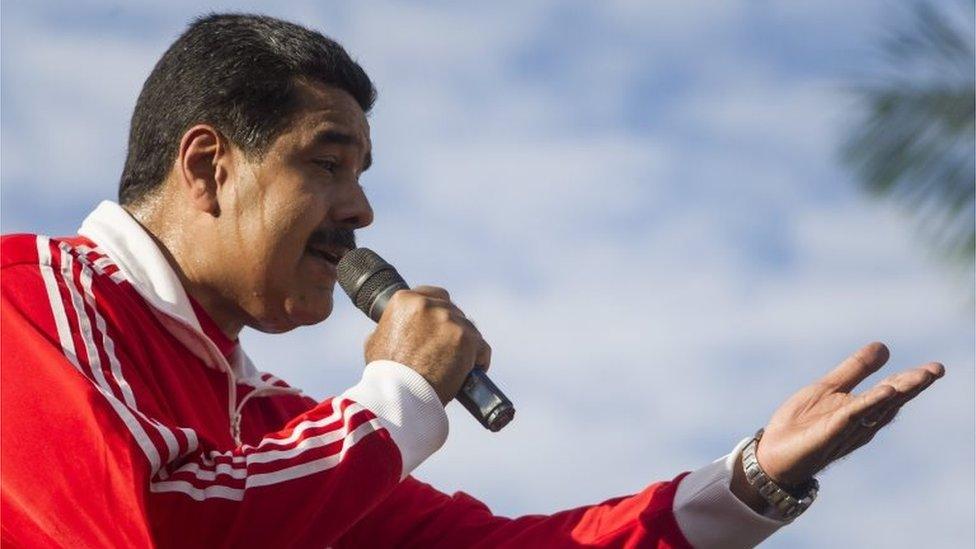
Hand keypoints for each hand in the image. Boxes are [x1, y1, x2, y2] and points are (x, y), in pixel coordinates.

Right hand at [364, 285, 491, 405]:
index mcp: (405, 301)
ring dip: (466, 343)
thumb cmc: (385, 374)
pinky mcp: (467, 339)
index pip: (434, 295)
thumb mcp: (377, 341)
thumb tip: (397, 327)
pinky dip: (479, 359)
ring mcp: (449, 321)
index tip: (440, 324)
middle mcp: (429, 305)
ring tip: (459, 362)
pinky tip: (473, 369)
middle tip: (448, 347)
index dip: (439, 310)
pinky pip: (482, 347)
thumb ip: (391, 326)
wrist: (399, 395)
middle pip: (453, 310)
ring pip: (468, 328)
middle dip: (452, 327)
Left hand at [757, 342, 943, 485]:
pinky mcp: (829, 433)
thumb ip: (855, 369)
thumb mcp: (829, 388)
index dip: (912, 380)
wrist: (774, 452)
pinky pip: (851, 416)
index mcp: (862, 409)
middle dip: (914, 386)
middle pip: (891, 401)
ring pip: (877, 408)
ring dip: (898, 392)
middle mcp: (861, 421)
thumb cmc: (803, 423)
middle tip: (936, 371)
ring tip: (920, 377)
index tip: (935, 368)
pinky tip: (883, 391)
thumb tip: (884, 347)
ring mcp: (846, 428)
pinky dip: (868, 403)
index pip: (891, 392)